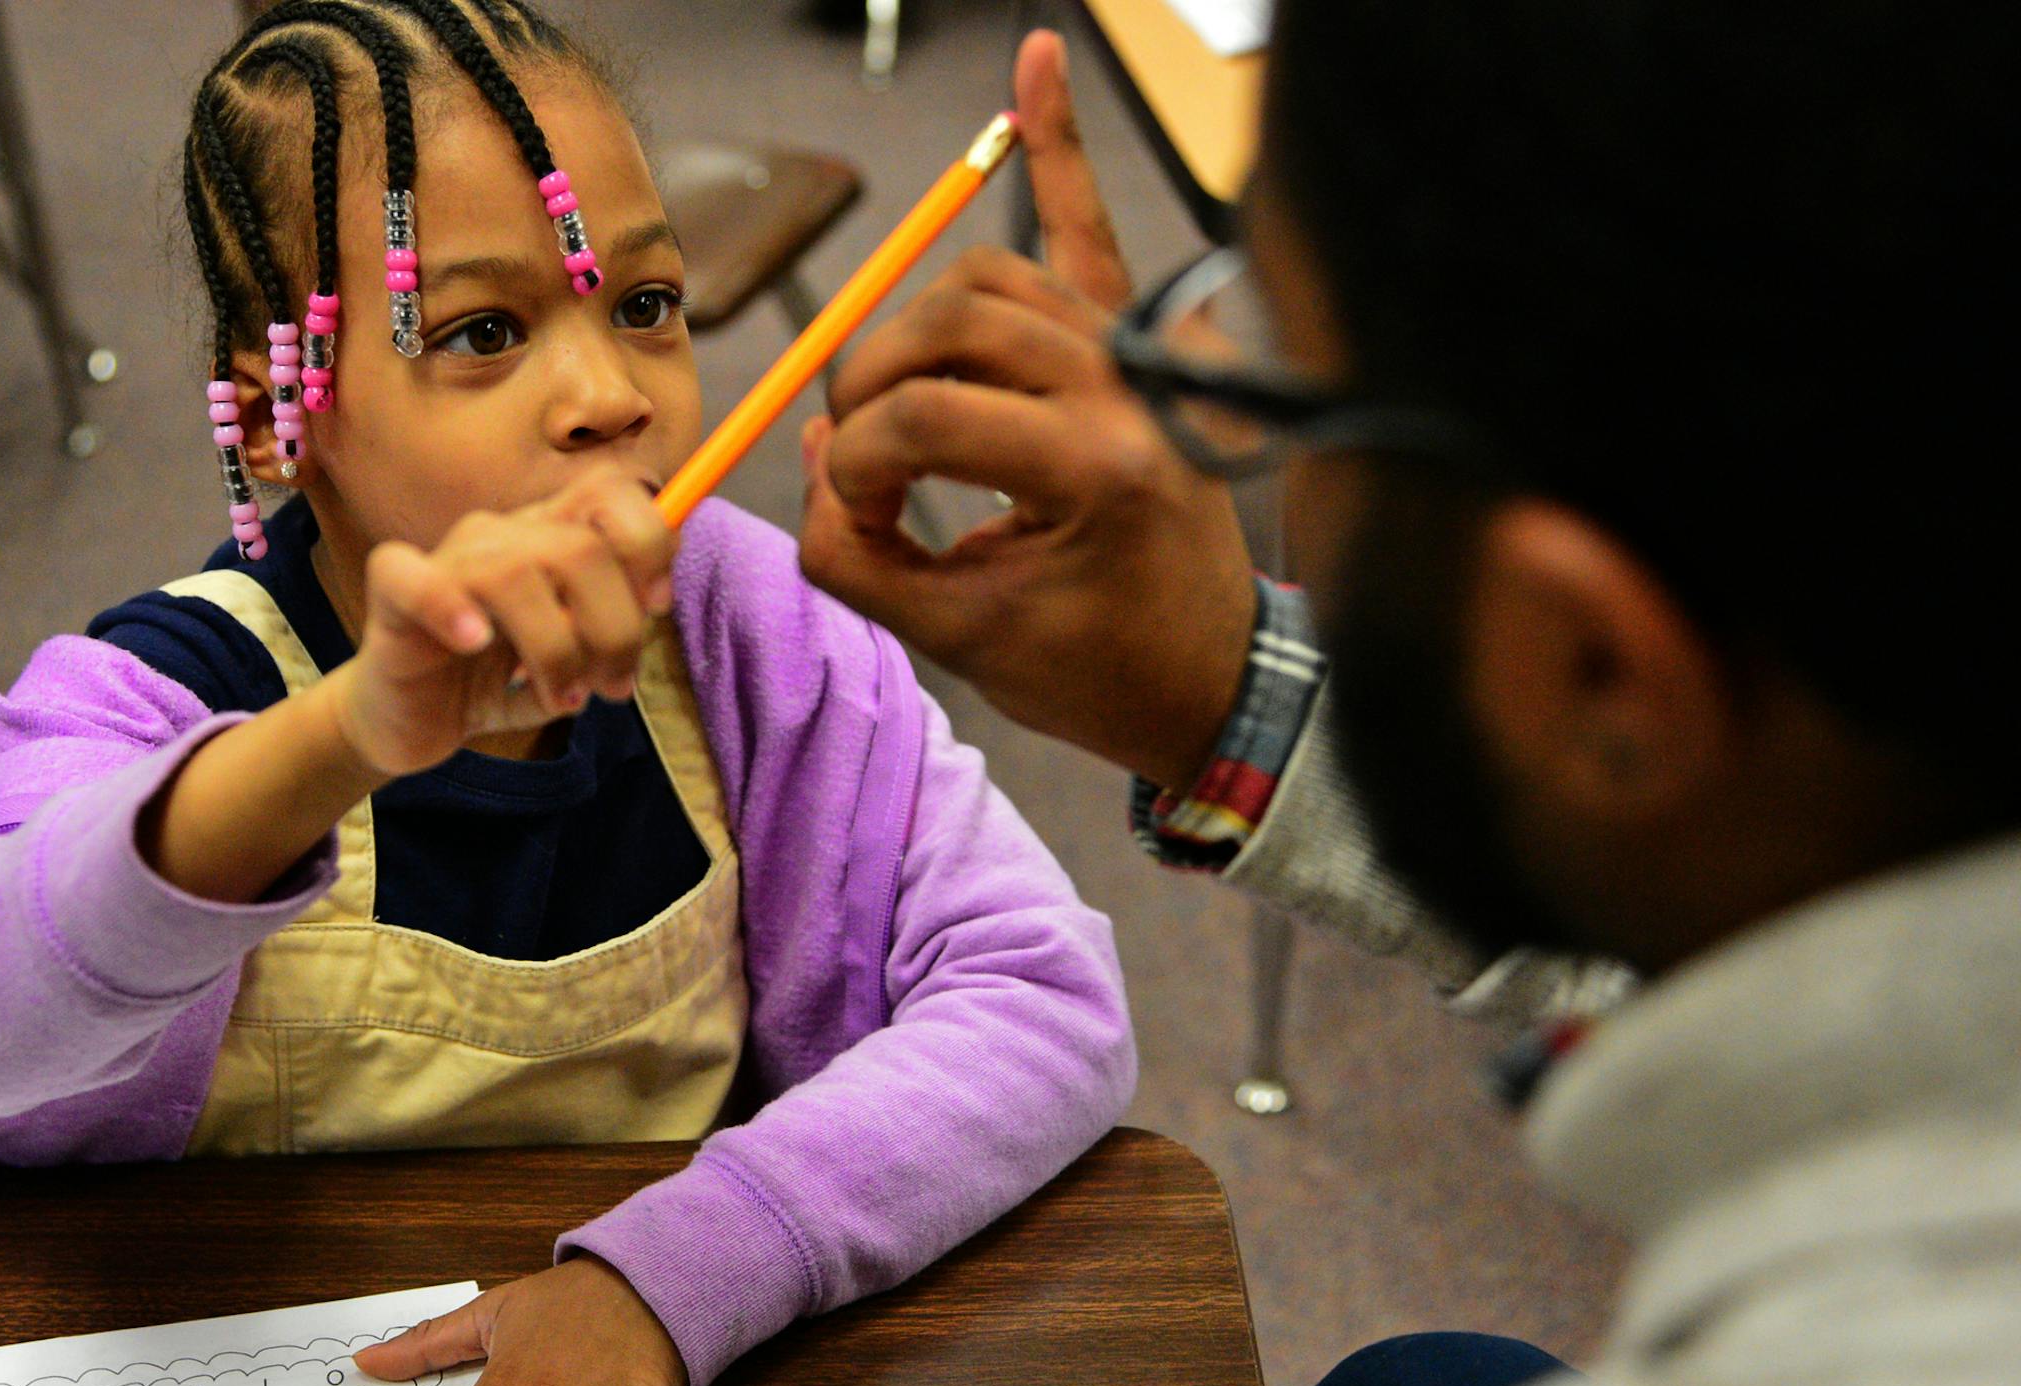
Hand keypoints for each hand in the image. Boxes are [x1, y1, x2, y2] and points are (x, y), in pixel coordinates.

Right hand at [326, 464, 675, 777]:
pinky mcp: (395, 597)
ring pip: (517, 573)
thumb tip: (657, 593)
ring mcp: (449, 560)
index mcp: (550, 535)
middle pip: (581, 547)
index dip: (648, 542)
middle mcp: (502, 535)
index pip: (610, 493)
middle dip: (616, 628)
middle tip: (615, 686)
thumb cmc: (496, 679)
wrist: (412, 720)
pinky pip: (416, 581)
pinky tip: (477, 644)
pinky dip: (451, 609)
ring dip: (557, 650)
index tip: (657, 606)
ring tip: (564, 697)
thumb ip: (618, 620)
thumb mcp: (575, 655)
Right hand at [797, 37, 1254, 791]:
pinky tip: (1038, 61)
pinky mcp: (1146, 344)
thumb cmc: (1100, 672)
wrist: (1215, 681)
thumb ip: (860, 554)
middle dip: (871, 387)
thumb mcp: (963, 639)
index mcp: (1097, 466)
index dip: (855, 467)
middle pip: (948, 326)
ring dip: (917, 327)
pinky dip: (1060, 150)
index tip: (856, 517)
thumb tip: (812, 459)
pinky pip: (1092, 231)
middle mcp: (1130, 385)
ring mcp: (1144, 353)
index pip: (923, 416)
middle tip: (863, 460)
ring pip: (989, 278)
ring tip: (891, 395)